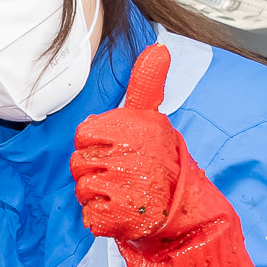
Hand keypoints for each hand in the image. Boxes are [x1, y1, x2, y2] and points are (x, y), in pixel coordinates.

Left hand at [70, 43, 264, 266]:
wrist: (187, 215)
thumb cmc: (163, 165)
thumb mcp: (154, 120)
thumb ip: (148, 85)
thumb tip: (159, 47)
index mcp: (132, 128)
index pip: (84, 135)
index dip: (96, 146)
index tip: (120, 152)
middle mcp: (127, 155)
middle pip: (79, 164)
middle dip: (96, 173)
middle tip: (126, 177)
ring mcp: (121, 188)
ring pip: (82, 190)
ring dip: (99, 197)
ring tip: (128, 194)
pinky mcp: (116, 218)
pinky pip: (89, 217)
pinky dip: (102, 220)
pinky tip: (124, 213)